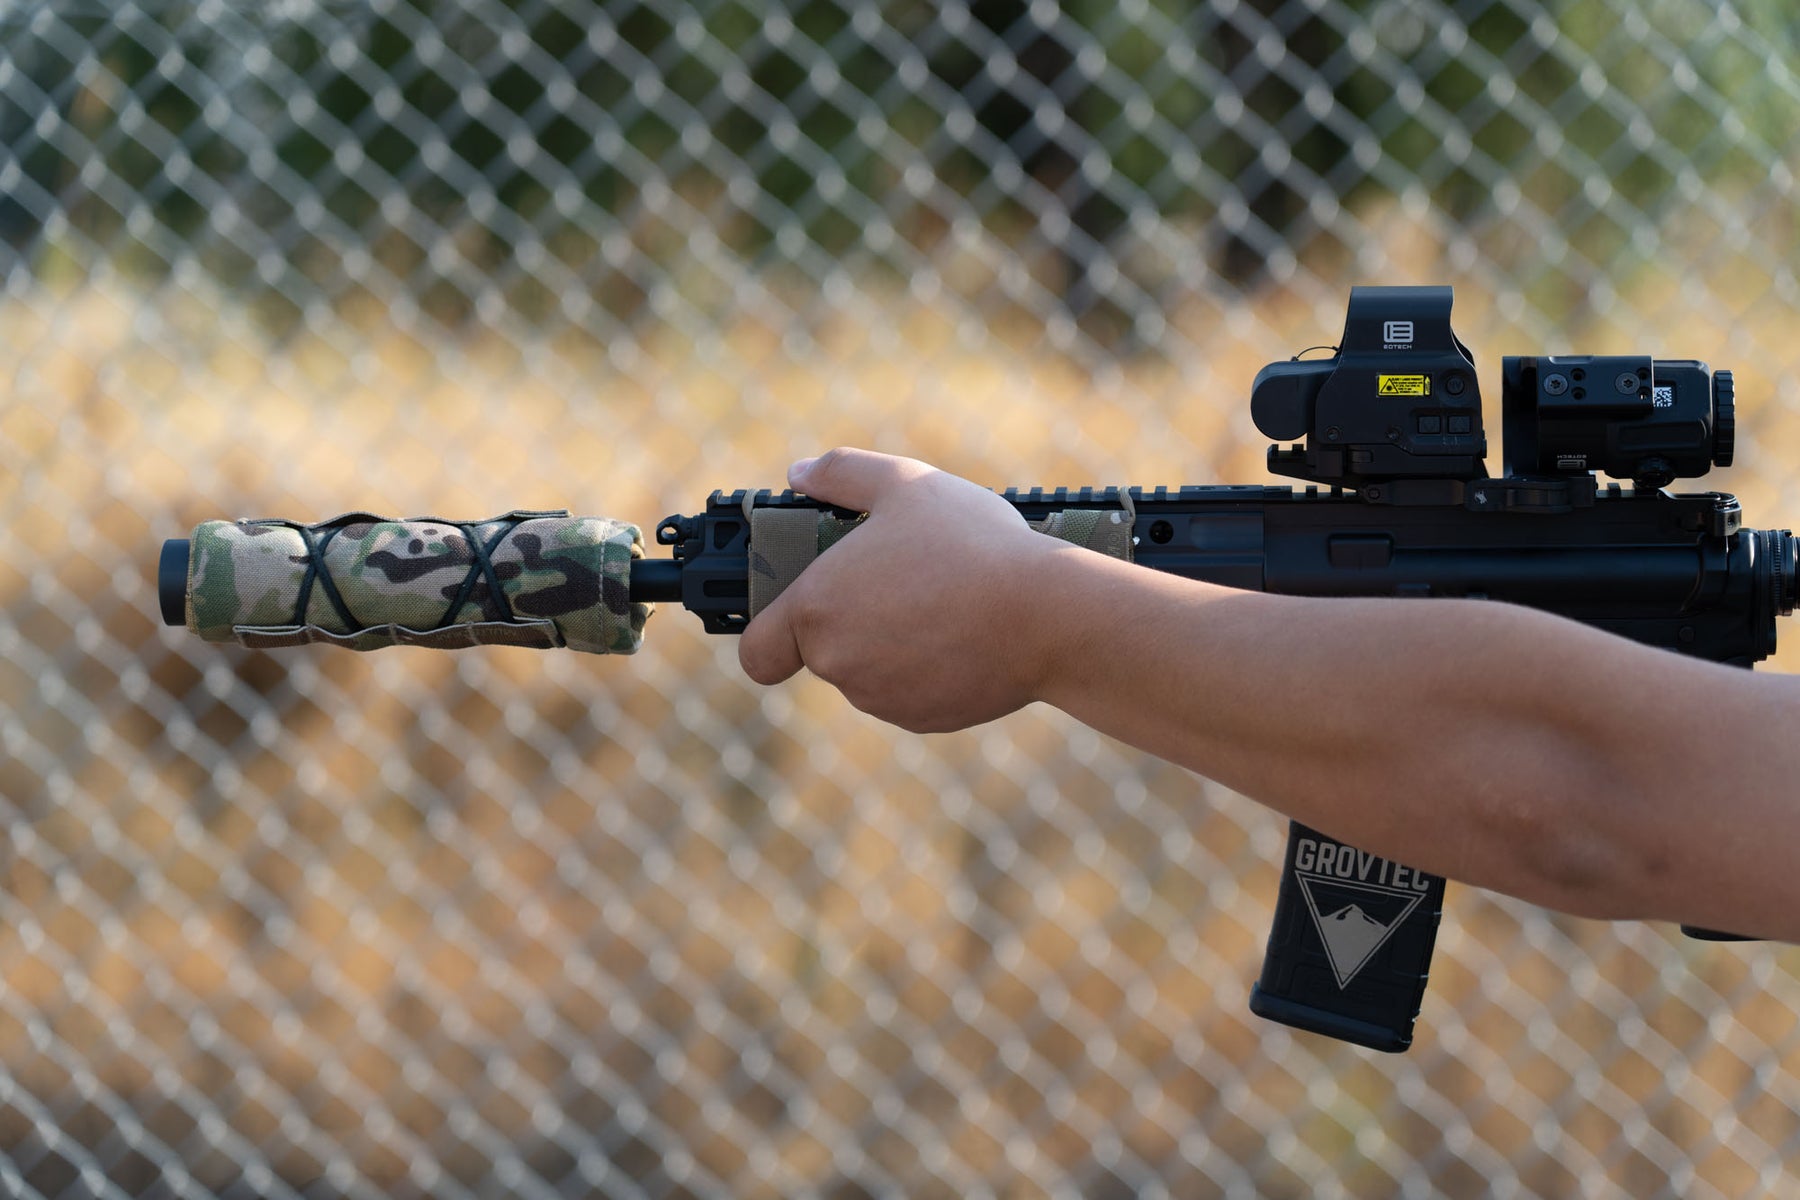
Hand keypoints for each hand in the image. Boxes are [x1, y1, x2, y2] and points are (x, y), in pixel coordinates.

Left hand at [737, 448, 1065, 732]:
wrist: (1047, 615)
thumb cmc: (971, 545)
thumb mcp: (904, 483)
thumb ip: (842, 474)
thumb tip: (799, 476)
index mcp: (817, 608)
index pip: (759, 651)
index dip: (772, 633)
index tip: (799, 611)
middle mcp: (839, 663)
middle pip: (824, 651)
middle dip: (854, 620)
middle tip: (900, 578)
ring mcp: (882, 698)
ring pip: (870, 673)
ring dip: (891, 645)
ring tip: (941, 599)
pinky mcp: (925, 719)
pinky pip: (911, 694)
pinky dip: (928, 670)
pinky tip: (963, 634)